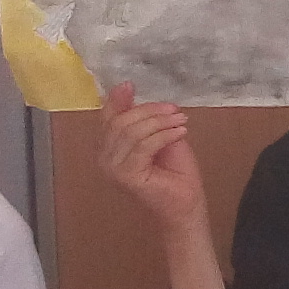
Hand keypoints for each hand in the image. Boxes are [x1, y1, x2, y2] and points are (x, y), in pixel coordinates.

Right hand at [95, 83, 206, 228]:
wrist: (185, 204)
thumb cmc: (174, 172)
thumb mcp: (159, 134)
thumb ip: (143, 117)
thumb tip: (127, 87)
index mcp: (109, 147)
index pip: (108, 118)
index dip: (117, 100)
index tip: (130, 84)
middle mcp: (104, 158)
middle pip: (120, 122)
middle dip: (149, 111)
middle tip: (174, 110)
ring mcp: (113, 169)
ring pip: (132, 132)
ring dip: (160, 122)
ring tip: (181, 121)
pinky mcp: (126, 176)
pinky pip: (144, 146)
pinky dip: (164, 135)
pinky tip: (180, 132)